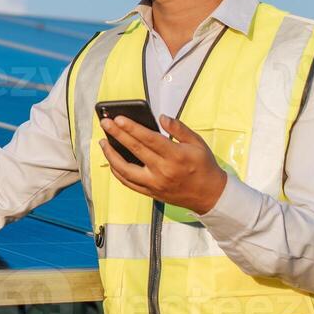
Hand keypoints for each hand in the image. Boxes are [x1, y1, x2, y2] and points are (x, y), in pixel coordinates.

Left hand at [98, 114, 226, 214]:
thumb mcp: (198, 143)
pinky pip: (129, 183)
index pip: (149, 139)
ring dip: (111, 155)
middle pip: (135, 150)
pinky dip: (117, 171)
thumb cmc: (204, 166)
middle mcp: (163, 171)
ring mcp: (155, 183)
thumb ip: (179, 129)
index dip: (132, 128)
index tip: (118, 118)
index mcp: (176, 156)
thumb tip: (162, 117)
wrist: (210, 196)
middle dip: (117, 135)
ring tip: (103, 142)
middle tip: (105, 123)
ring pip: (126, 170)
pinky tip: (111, 161)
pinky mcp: (151, 192)